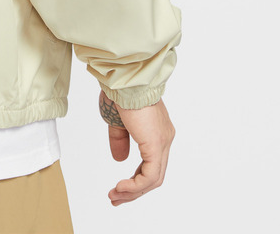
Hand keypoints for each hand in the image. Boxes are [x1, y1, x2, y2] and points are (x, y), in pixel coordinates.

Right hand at [98, 90, 174, 205]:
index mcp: (157, 131)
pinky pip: (150, 176)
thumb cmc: (120, 92)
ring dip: (133, 191)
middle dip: (133, 190)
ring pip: (153, 179)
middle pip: (154, 175)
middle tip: (115, 199)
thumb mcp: (117, 121)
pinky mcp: (156, 145)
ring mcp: (163, 142)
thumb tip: (120, 160)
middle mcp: (165, 138)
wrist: (124, 80)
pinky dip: (135, 186)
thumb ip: (120, 140)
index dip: (135, 178)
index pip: (151, 163)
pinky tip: (120, 188)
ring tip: (115, 196)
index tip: (118, 187)